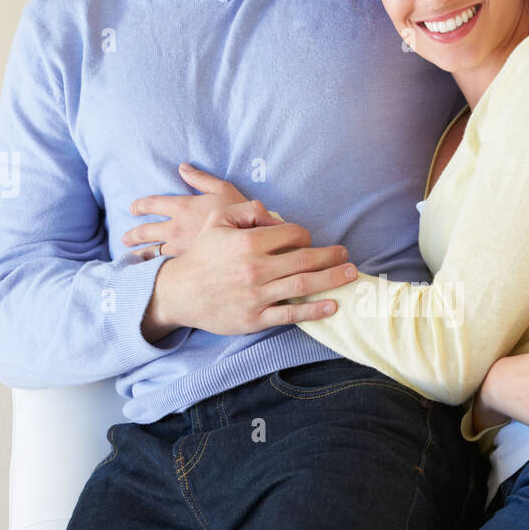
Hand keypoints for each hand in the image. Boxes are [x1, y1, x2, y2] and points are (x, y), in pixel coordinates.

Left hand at [123, 163, 245, 258]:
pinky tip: (150, 275)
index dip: (140, 205)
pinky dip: (153, 270)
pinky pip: (163, 268)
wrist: (251, 241)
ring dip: (138, 255)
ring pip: (150, 253)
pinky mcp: (186, 265)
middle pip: (145, 231)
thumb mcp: (223, 189)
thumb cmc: (240, 213)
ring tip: (131, 258)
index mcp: (182, 207)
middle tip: (126, 238)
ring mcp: (179, 249)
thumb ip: (201, 178)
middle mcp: (175, 228)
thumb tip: (182, 167)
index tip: (133, 209)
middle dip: (133, 235)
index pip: (152, 204)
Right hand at [141, 198, 356, 342]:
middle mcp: (255, 269)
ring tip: (350, 274)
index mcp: (248, 242)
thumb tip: (273, 215)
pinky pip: (291, 315)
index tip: (308, 241)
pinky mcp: (256, 319)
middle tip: (346, 255)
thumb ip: (246, 211)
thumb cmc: (202, 255)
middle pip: (305, 260)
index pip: (292, 234)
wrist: (179, 292)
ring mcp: (257, 296)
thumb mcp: (216, 221)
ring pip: (304, 286)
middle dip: (331, 256)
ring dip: (332, 279)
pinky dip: (315, 311)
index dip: (305, 235)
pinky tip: (332, 305)